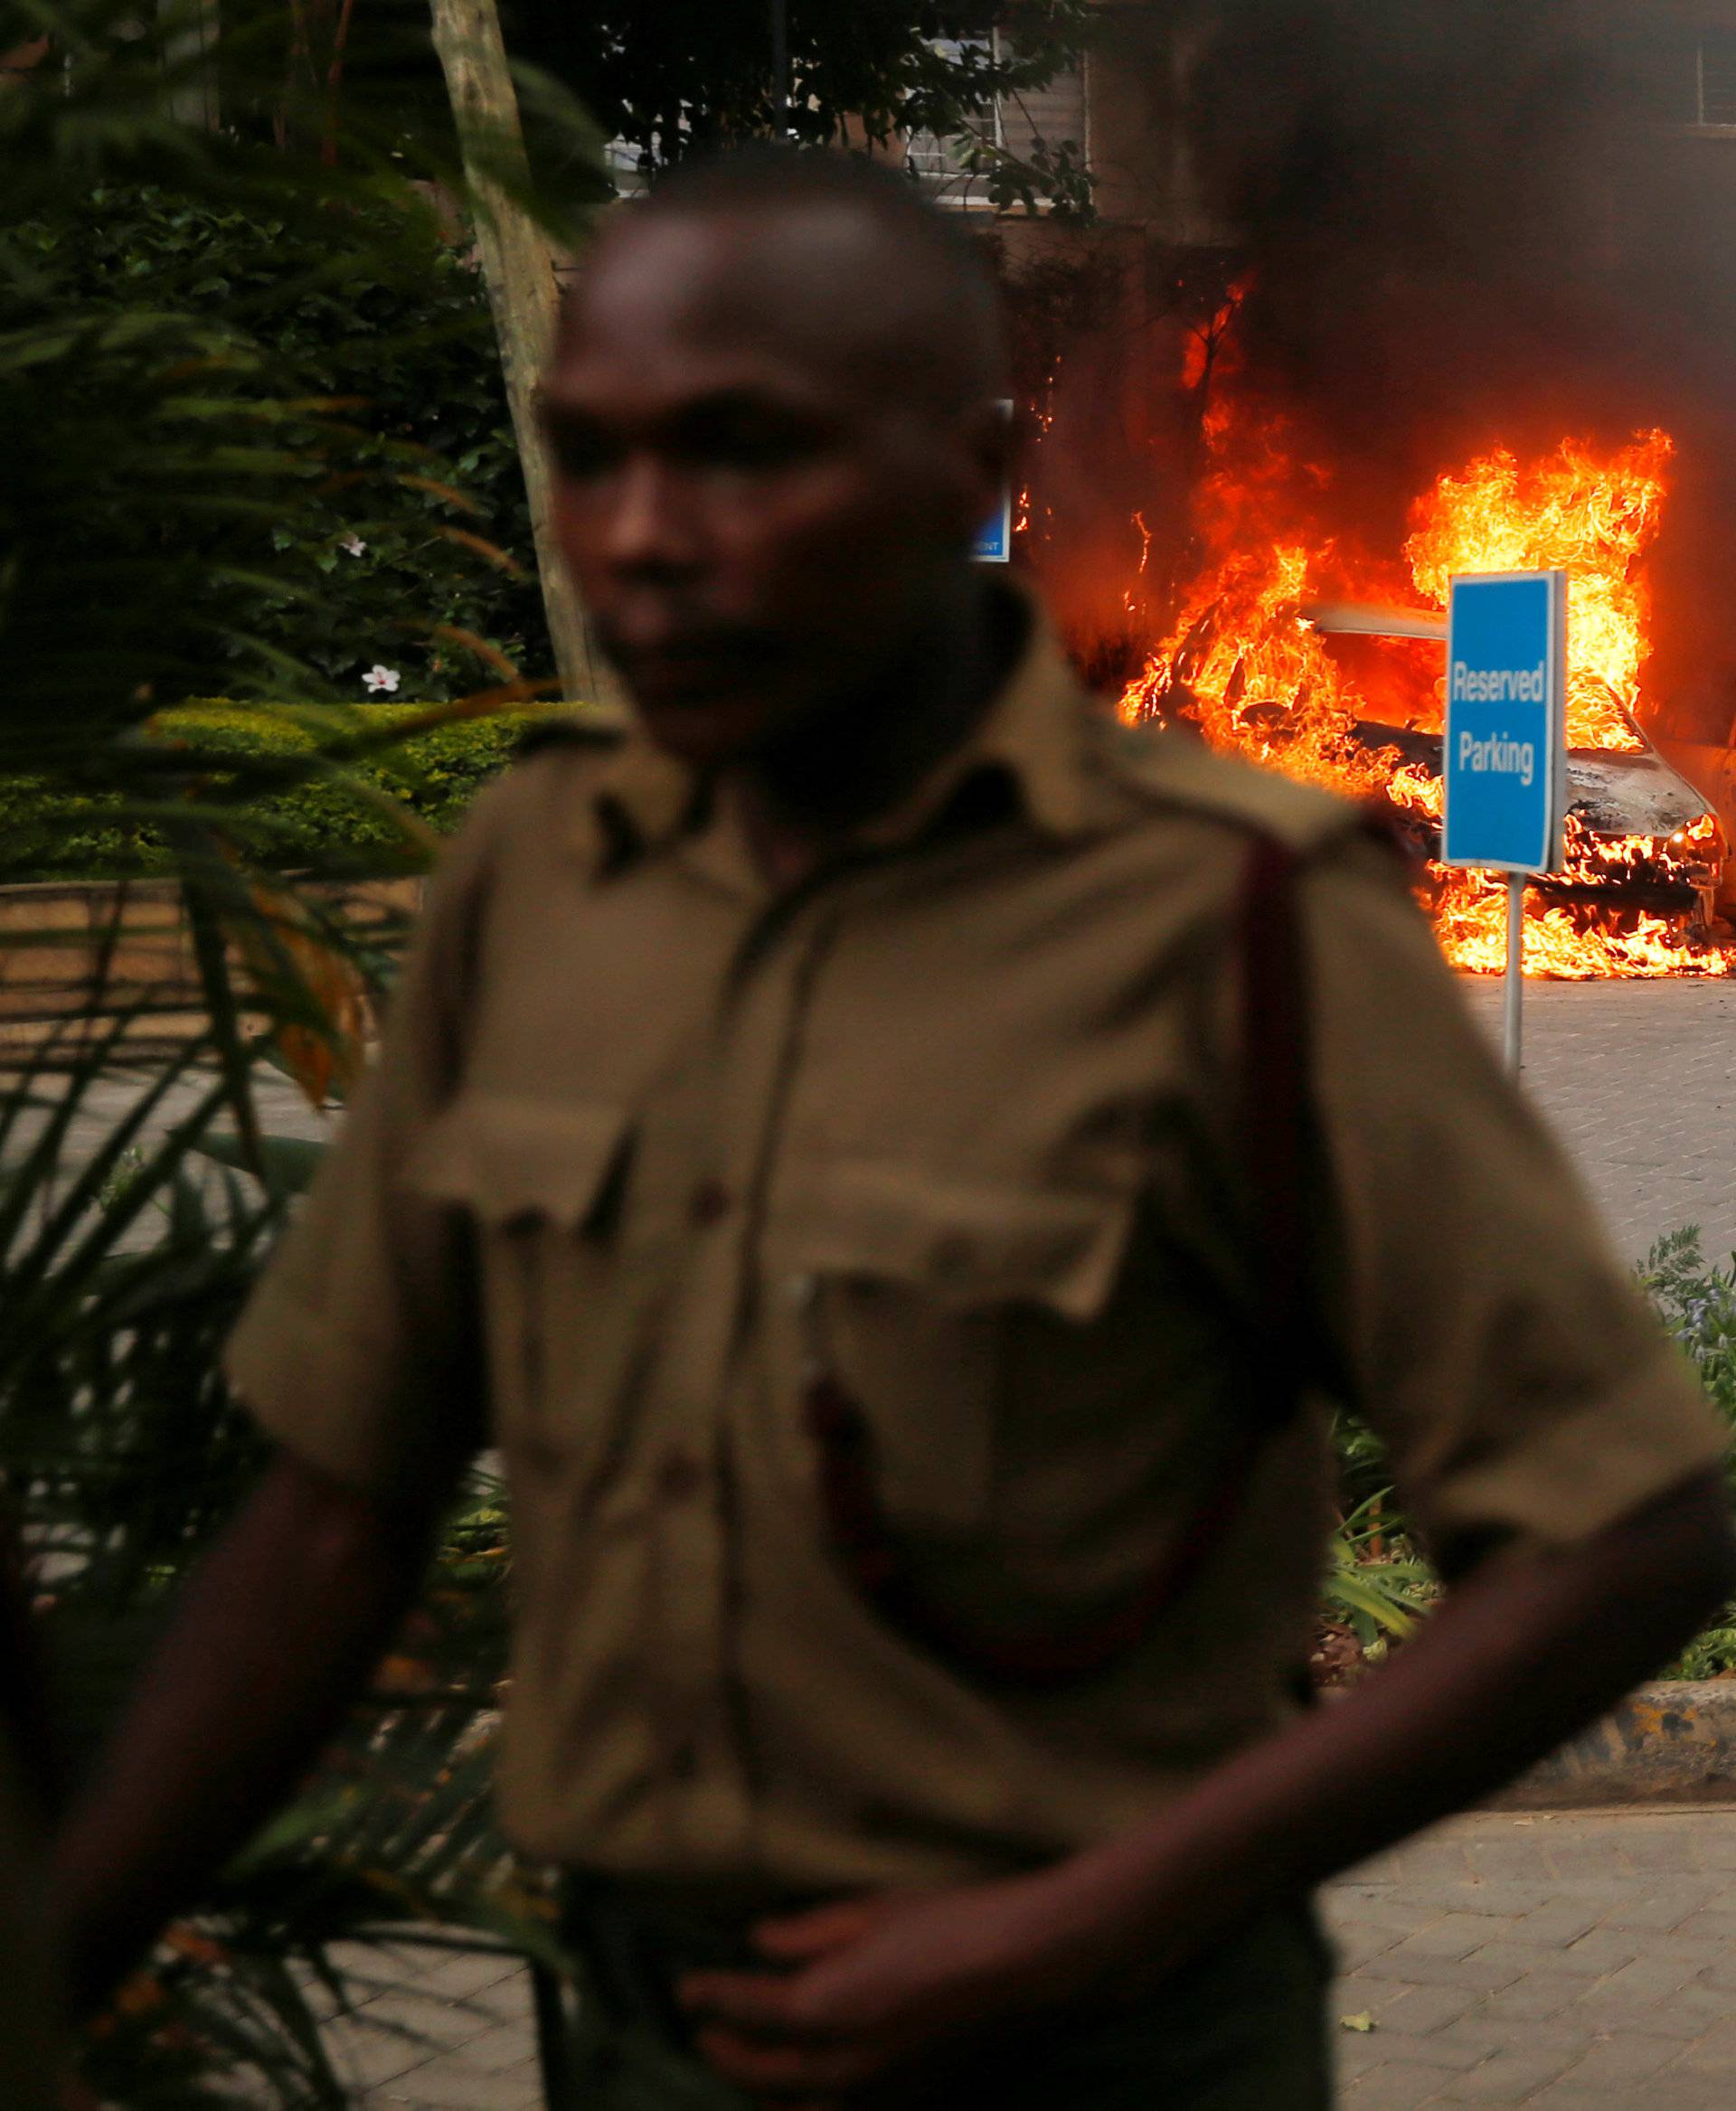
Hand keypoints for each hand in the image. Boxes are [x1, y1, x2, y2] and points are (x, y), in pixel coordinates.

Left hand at [678, 1873, 1107, 2105]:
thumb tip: (759, 1942)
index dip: (710, 1996)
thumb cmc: (952, 1922)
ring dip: (757, 2090)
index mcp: (828, 2009)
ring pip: (792, 2110)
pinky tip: (797, 2095)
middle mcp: (842, 2065)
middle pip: (759, 2071)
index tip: (685, 1985)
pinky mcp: (905, 2102)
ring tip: (741, 2062)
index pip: (747, 2009)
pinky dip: (804, 2109)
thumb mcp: (873, 1911)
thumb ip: (808, 1934)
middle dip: (722, 2049)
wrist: (1030, 1967)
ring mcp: (875, 2094)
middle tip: (701, 2024)